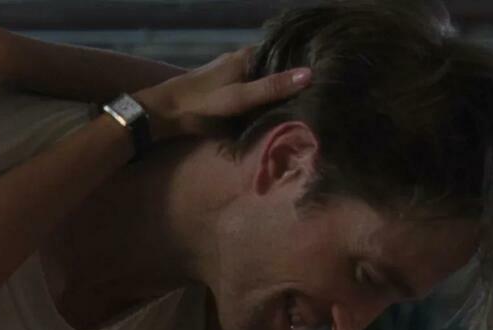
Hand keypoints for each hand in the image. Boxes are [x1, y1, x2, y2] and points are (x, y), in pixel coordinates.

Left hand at [133, 47, 309, 142]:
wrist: (164, 114)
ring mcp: (236, 77)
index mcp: (247, 56)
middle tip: (324, 91)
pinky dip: (267, 101)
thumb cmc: (201, 102)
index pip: (283, 52)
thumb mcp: (240, 97)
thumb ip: (272, 87)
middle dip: (294, 79)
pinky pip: (255, 94)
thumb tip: (310, 74)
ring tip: (311, 101)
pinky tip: (281, 111)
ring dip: (281, 91)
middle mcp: (243, 62)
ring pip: (265, 81)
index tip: (327, 70)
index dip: (303, 60)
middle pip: (276, 68)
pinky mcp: (229, 93)